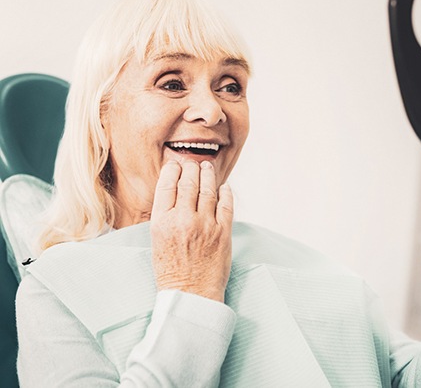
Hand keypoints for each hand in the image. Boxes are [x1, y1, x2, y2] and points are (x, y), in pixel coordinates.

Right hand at [150, 160, 232, 302]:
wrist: (190, 294)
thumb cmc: (171, 271)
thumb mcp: (156, 240)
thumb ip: (165, 215)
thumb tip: (175, 191)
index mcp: (162, 222)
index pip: (167, 184)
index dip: (173, 170)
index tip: (176, 165)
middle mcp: (183, 220)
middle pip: (189, 182)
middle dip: (191, 168)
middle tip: (193, 164)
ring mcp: (205, 225)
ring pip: (208, 189)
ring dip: (208, 174)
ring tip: (207, 168)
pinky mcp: (222, 232)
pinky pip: (226, 204)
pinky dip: (225, 191)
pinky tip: (223, 187)